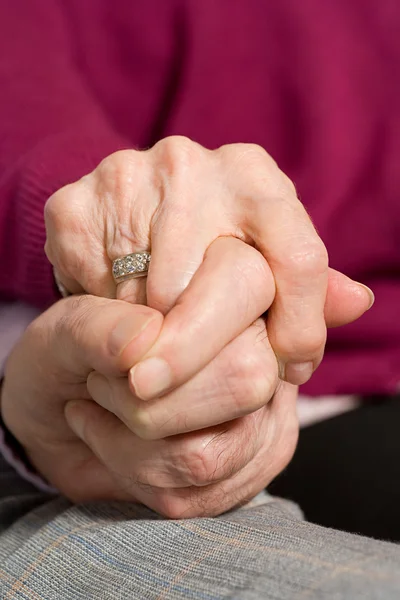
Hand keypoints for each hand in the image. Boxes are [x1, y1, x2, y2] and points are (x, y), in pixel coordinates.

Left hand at [1, 238, 369, 516]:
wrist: (61, 415)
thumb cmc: (69, 359)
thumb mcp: (62, 332)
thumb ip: (97, 326)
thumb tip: (142, 339)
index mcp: (227, 288)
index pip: (248, 294)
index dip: (182, 341)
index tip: (119, 368)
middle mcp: (264, 345)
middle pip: (244, 380)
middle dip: (148, 406)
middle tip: (102, 387)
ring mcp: (267, 409)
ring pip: (213, 452)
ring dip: (132, 446)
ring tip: (106, 413)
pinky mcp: (255, 463)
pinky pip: (201, 493)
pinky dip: (139, 478)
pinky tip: (119, 447)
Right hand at [44, 136, 373, 390]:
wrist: (121, 219)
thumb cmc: (204, 250)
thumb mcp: (263, 264)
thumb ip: (310, 289)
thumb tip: (357, 302)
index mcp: (254, 176)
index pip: (301, 258)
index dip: (300, 328)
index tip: (288, 369)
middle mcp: (194, 164)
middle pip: (226, 284)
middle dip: (227, 348)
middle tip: (224, 382)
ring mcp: (128, 176)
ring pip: (157, 300)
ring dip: (163, 336)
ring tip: (164, 345)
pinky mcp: (72, 205)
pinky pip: (100, 294)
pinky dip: (114, 322)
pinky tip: (122, 317)